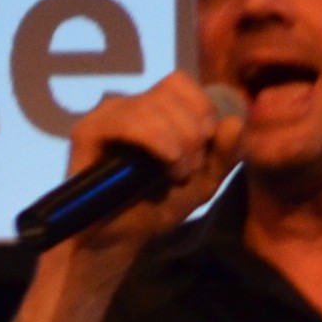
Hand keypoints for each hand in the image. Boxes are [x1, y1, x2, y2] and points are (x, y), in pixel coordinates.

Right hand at [55, 73, 242, 267]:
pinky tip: (167, 163)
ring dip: (177, 141)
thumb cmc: (159, 206)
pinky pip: (125, 120)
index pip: (180, 82)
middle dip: (193, 131)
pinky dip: (155, 139)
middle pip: (170, 91)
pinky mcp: (87, 132)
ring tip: (177, 174)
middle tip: (189, 168)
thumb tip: (235, 121)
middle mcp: (128, 106)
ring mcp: (106, 117)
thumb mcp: (206, 181)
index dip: (201, 108)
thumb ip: (227, 153)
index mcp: (154, 109)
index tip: (207, 144)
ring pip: (151, 105)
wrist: (121, 238)